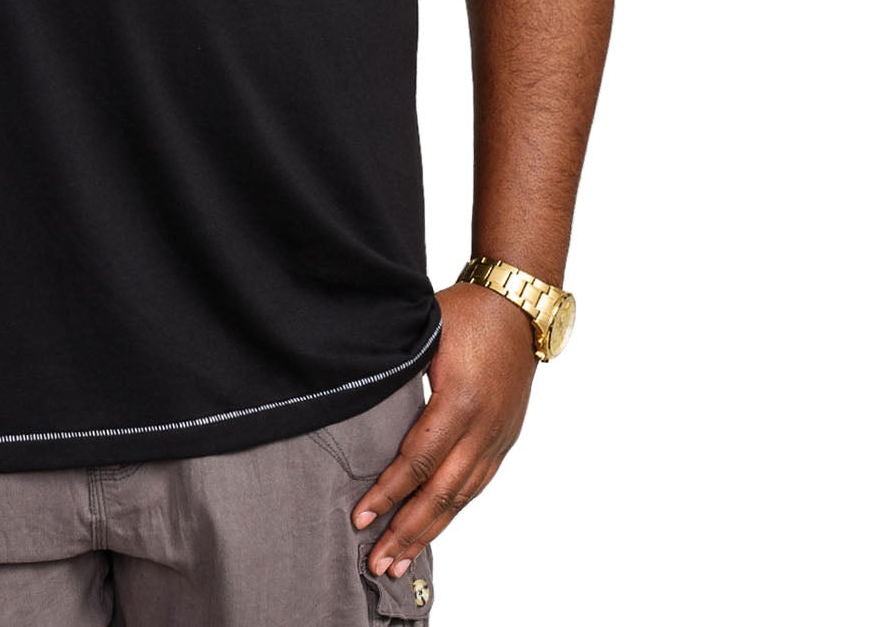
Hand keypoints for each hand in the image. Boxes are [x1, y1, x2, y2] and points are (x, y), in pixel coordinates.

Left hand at [350, 281, 535, 577]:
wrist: (517, 307)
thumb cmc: (464, 312)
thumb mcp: (423, 333)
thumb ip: (395, 369)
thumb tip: (351, 393)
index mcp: (459, 400)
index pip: (418, 459)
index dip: (388, 492)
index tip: (361, 516)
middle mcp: (483, 427)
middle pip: (441, 492)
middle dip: (406, 531)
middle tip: (377, 562)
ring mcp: (497, 438)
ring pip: (462, 497)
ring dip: (429, 532)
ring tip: (400, 561)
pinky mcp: (503, 440)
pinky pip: (476, 486)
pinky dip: (453, 513)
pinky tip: (433, 529)